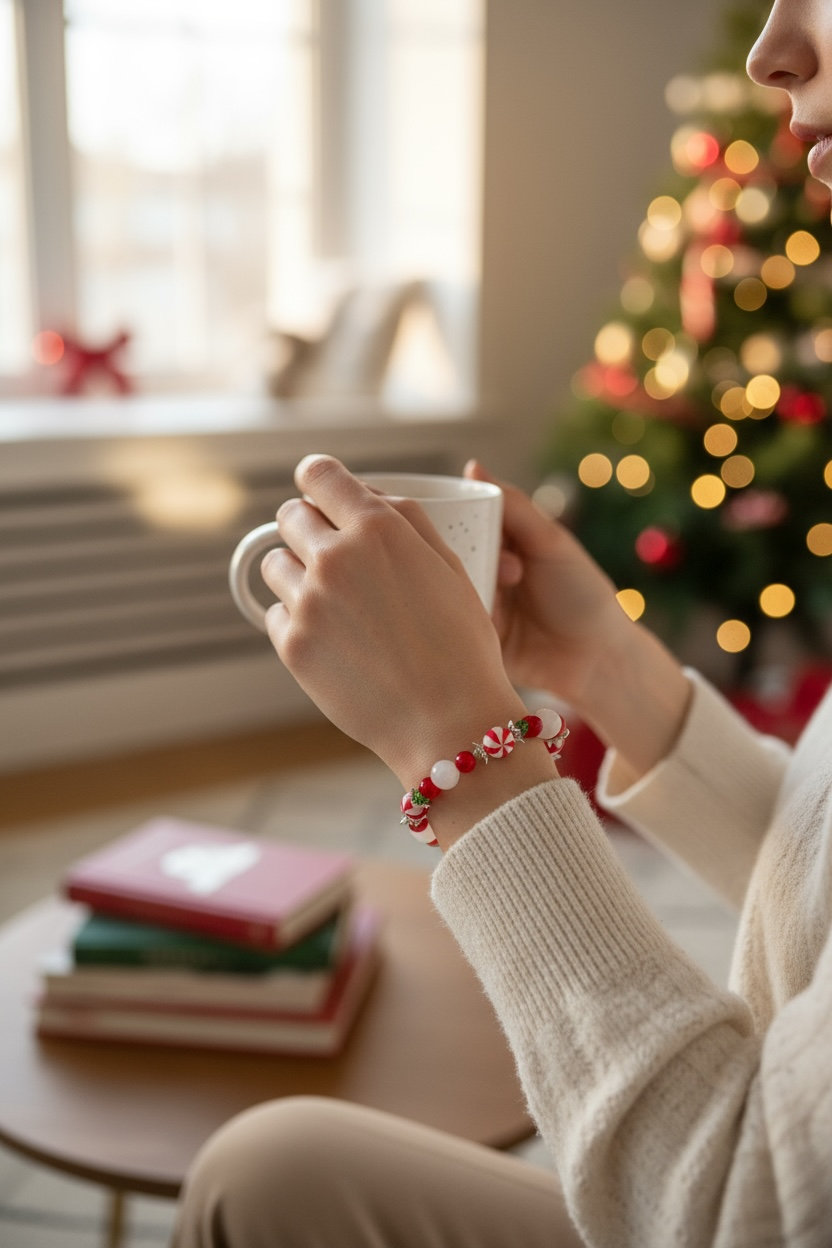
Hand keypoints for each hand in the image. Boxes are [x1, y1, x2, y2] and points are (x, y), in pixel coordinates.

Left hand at [261, 456, 523, 786]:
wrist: (449, 723)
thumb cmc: (460, 646)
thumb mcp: (450, 567)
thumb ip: (406, 520)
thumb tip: (366, 496)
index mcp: (378, 529)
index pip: (318, 475)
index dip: (317, 479)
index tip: (319, 490)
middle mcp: (336, 558)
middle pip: (290, 515)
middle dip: (309, 526)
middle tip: (333, 553)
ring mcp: (309, 602)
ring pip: (275, 562)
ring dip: (297, 571)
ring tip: (334, 599)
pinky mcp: (293, 646)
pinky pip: (276, 612)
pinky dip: (297, 618)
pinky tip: (333, 636)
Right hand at [464, 461, 691, 774]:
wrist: (598, 661)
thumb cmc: (583, 595)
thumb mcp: (551, 542)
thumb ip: (513, 506)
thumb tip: (472, 467)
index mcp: (501, 544)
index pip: (458, 521)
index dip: (454, 518)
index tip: (463, 522)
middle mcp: (483, 571)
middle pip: (447, 553)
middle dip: (467, 554)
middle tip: (511, 569)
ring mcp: (476, 605)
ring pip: (447, 586)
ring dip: (472, 584)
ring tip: (513, 590)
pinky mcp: (473, 638)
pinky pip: (453, 622)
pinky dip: (462, 615)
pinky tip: (488, 614)